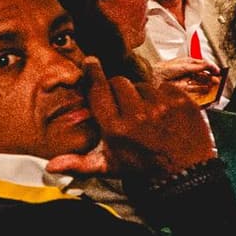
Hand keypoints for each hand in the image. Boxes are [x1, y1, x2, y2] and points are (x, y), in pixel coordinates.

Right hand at [60, 71, 219, 185]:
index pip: (99, 90)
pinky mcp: (181, 102)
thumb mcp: (110, 167)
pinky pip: (165, 87)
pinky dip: (163, 96)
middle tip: (125, 105)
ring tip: (147, 113)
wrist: (185, 174)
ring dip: (142, 95)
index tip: (91, 62)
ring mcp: (161, 106)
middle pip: (120, 83)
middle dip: (119, 90)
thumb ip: (80, 163)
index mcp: (115, 128)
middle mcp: (137, 114)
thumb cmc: (144, 169)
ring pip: (143, 85)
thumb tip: (50, 166)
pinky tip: (164, 112)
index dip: (93, 73)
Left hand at [158, 51, 228, 105]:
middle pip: (202, 74)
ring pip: (200, 82)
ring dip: (208, 83)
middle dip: (210, 76)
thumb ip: (197, 66)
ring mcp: (185, 80)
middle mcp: (187, 72)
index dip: (210, 67)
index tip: (217, 70)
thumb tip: (208, 66)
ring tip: (215, 84)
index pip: (202, 64)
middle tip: (218, 79)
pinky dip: (201, 89)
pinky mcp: (183, 89)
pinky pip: (195, 90)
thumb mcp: (183, 66)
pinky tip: (207, 89)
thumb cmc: (163, 69)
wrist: (153, 78)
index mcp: (187, 63)